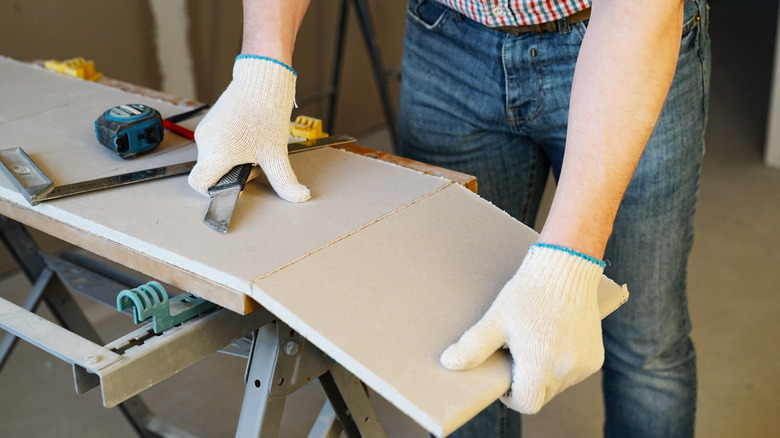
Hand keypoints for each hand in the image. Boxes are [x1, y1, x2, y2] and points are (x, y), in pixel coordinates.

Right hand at [188, 55, 309, 201]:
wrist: (262, 80)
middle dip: (232, 172)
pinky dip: (229, 146)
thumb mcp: (277, 154)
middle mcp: (205, 141)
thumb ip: (285, 180)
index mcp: (216, 152)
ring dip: (232, 159)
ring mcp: (205, 130)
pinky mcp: (210, 121)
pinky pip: (215, 143)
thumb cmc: (267, 114)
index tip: (234, 184)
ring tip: (253, 146)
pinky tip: (248, 137)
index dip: (214, 191)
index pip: (199, 183)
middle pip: (211, 171)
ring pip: (213, 157)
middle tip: (254, 160)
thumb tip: (299, 197)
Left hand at [440, 243, 605, 413]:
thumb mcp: (496, 318)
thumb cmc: (527, 293)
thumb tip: (449, 363)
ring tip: (536, 342)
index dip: (511, 395)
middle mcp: (565, 370)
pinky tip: (554, 340)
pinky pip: (574, 372)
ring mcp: (583, 365)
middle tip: (517, 353)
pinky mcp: (595, 357)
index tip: (505, 375)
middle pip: (541, 395)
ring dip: (545, 373)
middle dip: (527, 382)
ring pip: (558, 384)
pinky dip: (562, 363)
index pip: (525, 403)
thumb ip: (474, 345)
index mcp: (540, 365)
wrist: (565, 268)